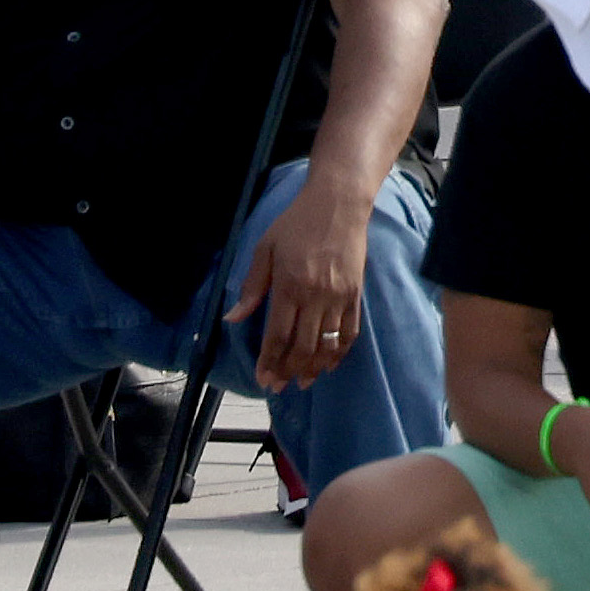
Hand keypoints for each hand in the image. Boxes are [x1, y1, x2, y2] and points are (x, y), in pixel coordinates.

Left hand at [245, 169, 375, 393]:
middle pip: (303, 346)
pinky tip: (329, 364)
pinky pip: (349, 332)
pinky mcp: (356, 294)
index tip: (263, 379)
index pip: (279, 335)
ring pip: (327, 344)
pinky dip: (340, 353)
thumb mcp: (265, 248)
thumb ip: (251, 286)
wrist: (339, 203)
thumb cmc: (296, 223)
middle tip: (279, 386)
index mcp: (290, 285)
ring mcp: (339, 297)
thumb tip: (233, 318)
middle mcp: (316, 296)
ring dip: (314, 368)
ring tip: (302, 382)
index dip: (270, 361)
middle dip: (288, 371)